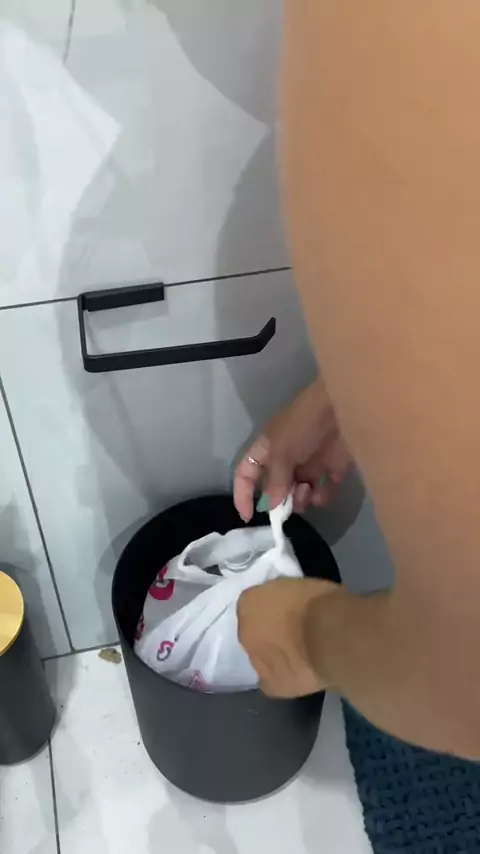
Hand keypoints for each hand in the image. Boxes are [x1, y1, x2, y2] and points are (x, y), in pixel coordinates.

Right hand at [234, 377, 350, 521]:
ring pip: (298, 493)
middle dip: (279, 500)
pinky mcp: (331, 468)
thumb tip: (272, 507)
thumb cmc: (305, 424)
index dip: (243, 494)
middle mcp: (285, 458)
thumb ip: (275, 481)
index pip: (246, 474)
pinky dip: (321, 496)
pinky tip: (322, 491)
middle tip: (287, 507)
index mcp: (266, 449)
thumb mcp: (282, 451)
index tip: (248, 517)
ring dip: (300, 499)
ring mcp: (308, 463)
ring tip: (307, 492)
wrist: (344, 406)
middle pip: (275, 488)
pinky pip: (322, 491)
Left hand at [237, 578, 336, 697]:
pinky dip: (282, 679)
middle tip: (293, 635)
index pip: (253, 605)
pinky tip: (298, 675)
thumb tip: (289, 604)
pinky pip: (272, 683)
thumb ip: (284, 596)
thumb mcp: (297, 584)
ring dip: (274, 657)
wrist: (330, 634)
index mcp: (249, 601)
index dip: (271, 610)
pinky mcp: (271, 685)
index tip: (287, 612)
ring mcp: (255, 660)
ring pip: (260, 659)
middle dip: (268, 634)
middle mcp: (244, 631)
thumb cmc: (320, 601)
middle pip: (252, 633)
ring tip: (299, 657)